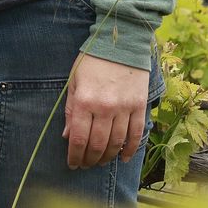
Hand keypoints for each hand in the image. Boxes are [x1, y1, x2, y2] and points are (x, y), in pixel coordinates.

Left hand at [63, 51, 150, 168]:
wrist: (121, 43)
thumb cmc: (93, 61)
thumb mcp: (74, 82)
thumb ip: (71, 110)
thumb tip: (68, 137)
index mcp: (85, 101)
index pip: (79, 139)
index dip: (75, 156)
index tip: (73, 164)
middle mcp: (105, 107)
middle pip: (97, 145)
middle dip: (90, 160)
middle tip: (86, 165)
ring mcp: (124, 107)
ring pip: (116, 142)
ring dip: (107, 157)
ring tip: (101, 162)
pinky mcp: (139, 105)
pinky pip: (136, 133)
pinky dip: (130, 149)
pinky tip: (124, 157)